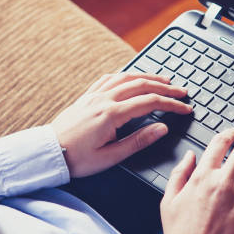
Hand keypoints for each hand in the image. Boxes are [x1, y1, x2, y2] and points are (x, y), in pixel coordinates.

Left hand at [51, 72, 191, 177]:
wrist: (48, 153)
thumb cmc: (77, 159)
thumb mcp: (110, 156)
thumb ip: (138, 141)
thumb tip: (162, 128)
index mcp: (111, 114)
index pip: (150, 102)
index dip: (171, 104)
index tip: (185, 108)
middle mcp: (104, 99)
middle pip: (141, 85)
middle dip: (165, 87)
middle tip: (181, 91)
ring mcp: (94, 95)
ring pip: (126, 77)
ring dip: (148, 76)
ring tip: (164, 80)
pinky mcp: (86, 96)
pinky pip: (109, 78)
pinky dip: (125, 74)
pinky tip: (131, 77)